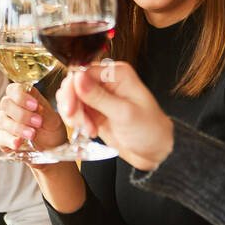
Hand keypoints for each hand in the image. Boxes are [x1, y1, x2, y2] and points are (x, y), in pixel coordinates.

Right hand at [0, 83, 67, 154]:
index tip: (35, 106)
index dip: (21, 96)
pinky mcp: (1, 138)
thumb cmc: (50, 129)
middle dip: (21, 113)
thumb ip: (45, 112)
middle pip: (5, 104)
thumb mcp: (53, 120)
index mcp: (23, 98)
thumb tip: (37, 108)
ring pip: (2, 120)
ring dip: (17, 127)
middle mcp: (10, 108)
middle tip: (38, 122)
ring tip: (32, 134)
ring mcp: (4, 123)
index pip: (13, 90)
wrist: (51, 148)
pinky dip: (9, 139)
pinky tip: (17, 142)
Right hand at [56, 61, 173, 170]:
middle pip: (73, 85)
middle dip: (72, 105)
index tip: (70, 109)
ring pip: (70, 98)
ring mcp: (98, 96)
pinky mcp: (93, 110)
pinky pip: (74, 111)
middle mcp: (106, 82)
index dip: (72, 90)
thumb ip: (99, 97)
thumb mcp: (124, 114)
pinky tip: (89, 131)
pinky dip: (76, 122)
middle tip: (79, 123)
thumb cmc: (149, 130)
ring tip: (88, 129)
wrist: (154, 150)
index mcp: (117, 74)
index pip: (83, 73)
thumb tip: (78, 78)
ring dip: (73, 115)